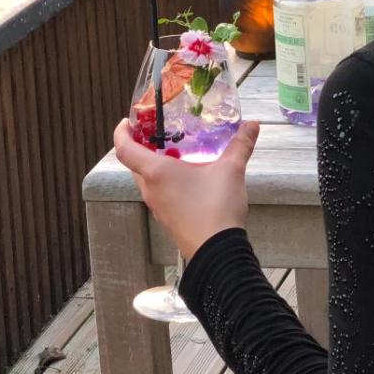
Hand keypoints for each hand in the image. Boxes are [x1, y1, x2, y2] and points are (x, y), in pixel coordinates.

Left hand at [113, 119, 260, 260]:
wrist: (218, 252)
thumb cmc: (216, 208)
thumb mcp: (231, 170)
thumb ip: (241, 144)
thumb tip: (252, 125)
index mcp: (157, 173)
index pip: (125, 149)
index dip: (121, 132)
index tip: (127, 121)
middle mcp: (151, 189)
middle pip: (134, 164)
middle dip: (141, 145)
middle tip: (157, 131)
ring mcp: (158, 206)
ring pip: (146, 179)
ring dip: (154, 163)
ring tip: (175, 150)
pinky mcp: (168, 218)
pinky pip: (158, 193)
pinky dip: (165, 179)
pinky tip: (187, 175)